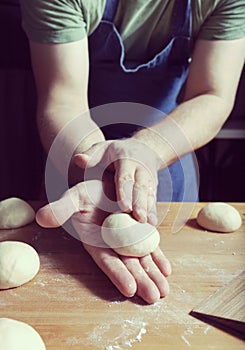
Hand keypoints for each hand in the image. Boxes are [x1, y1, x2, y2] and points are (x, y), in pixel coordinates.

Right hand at [36, 179, 170, 303]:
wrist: (103, 183)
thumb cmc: (87, 192)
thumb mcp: (74, 197)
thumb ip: (60, 209)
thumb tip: (41, 218)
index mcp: (95, 241)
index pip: (106, 261)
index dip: (117, 274)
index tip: (129, 288)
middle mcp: (112, 244)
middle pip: (127, 265)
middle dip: (141, 281)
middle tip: (154, 297)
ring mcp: (127, 240)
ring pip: (141, 260)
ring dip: (152, 275)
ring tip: (164, 291)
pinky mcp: (139, 232)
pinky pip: (150, 247)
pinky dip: (158, 257)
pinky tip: (167, 269)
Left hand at [74, 138, 161, 224]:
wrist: (143, 149)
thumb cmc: (115, 152)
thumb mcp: (102, 148)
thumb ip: (91, 154)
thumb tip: (79, 159)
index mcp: (127, 158)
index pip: (125, 176)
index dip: (125, 191)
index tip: (124, 206)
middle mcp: (141, 168)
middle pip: (141, 187)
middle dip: (140, 203)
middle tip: (139, 218)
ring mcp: (149, 178)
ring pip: (149, 194)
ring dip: (148, 209)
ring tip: (147, 224)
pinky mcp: (154, 187)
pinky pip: (153, 199)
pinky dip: (153, 211)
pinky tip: (152, 223)